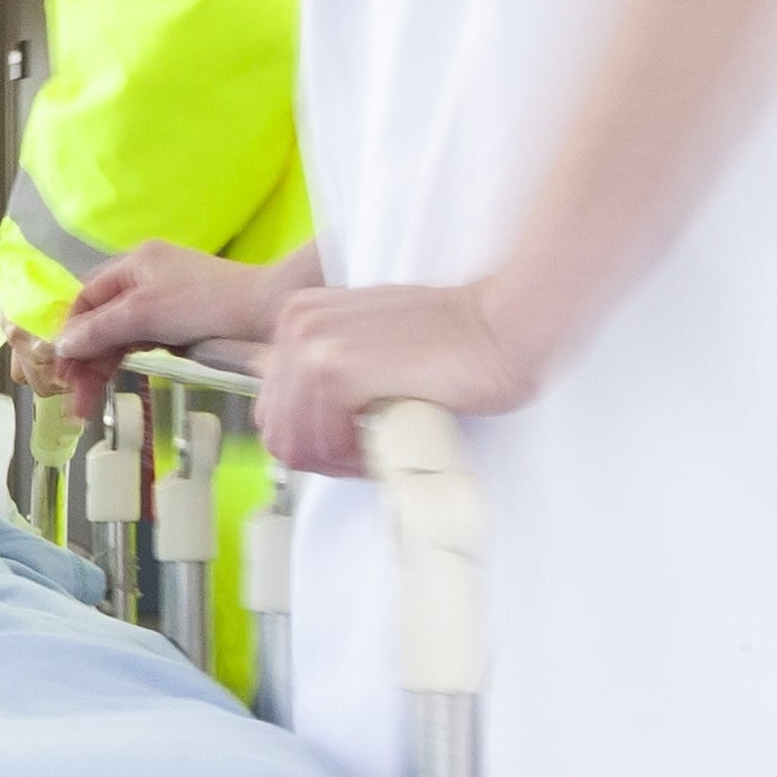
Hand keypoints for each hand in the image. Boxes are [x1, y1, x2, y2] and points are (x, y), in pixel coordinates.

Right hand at [42, 242, 293, 414]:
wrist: (267, 314)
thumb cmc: (206, 304)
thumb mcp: (145, 314)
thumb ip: (100, 329)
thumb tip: (62, 344)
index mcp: (134, 263)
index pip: (85, 298)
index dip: (68, 332)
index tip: (57, 367)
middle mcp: (145, 278)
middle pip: (99, 320)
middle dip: (82, 358)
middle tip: (72, 396)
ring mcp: (163, 301)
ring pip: (118, 335)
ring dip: (99, 367)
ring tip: (87, 403)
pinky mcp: (179, 323)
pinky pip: (139, 342)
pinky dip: (123, 362)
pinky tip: (112, 381)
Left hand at [252, 279, 546, 474]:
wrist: (504, 326)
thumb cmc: (455, 339)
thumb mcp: (372, 344)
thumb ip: (332, 370)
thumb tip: (302, 419)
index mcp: (298, 316)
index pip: (272, 408)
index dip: (313, 439)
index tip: (353, 440)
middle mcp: (297, 324)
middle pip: (277, 430)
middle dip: (322, 455)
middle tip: (369, 452)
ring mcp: (314, 346)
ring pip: (297, 444)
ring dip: (341, 460)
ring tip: (384, 444)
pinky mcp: (338, 369)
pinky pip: (324, 444)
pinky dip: (356, 458)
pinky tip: (390, 438)